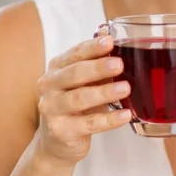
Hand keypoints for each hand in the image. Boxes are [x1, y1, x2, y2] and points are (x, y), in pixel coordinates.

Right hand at [34, 35, 131, 166]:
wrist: (56, 142)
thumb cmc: (74, 106)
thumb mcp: (83, 81)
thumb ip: (94, 59)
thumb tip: (107, 32)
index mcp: (56, 69)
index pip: (74, 54)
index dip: (92, 47)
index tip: (110, 41)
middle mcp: (49, 86)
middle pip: (74, 74)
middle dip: (97, 68)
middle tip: (119, 64)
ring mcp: (52, 109)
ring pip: (79, 98)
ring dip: (104, 93)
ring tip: (126, 89)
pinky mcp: (61, 131)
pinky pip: (88, 124)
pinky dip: (109, 120)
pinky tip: (125, 115)